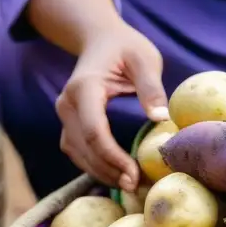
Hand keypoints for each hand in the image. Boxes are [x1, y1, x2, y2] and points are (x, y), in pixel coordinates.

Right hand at [55, 23, 169, 191]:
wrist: (101, 39)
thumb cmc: (126, 47)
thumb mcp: (144, 59)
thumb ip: (151, 87)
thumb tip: (160, 118)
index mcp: (84, 87)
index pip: (94, 131)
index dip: (113, 157)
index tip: (135, 174)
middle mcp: (67, 103)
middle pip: (84, 148)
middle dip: (109, 171)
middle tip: (136, 188)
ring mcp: (65, 114)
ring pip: (78, 153)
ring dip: (101, 172)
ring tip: (129, 186)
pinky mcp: (70, 123)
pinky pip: (78, 151)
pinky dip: (95, 166)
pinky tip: (116, 175)